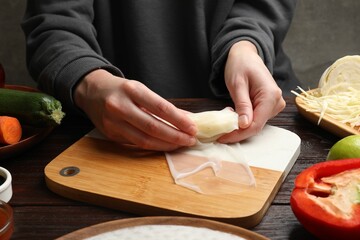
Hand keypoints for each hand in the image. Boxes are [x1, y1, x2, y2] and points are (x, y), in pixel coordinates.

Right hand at [74, 69, 196, 150]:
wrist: (91, 91)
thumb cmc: (121, 90)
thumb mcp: (140, 89)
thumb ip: (161, 105)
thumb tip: (186, 119)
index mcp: (131, 90)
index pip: (160, 107)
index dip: (179, 120)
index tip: (192, 127)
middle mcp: (120, 106)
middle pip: (153, 127)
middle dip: (175, 136)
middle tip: (190, 140)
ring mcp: (112, 122)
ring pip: (144, 140)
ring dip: (166, 145)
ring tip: (180, 144)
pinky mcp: (110, 134)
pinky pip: (135, 144)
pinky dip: (153, 146)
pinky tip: (164, 145)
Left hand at [218, 41, 285, 142]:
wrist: (245, 55)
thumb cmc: (240, 65)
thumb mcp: (237, 84)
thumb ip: (242, 104)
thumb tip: (244, 125)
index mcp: (270, 96)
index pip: (256, 124)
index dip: (238, 134)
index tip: (222, 138)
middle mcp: (277, 102)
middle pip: (256, 126)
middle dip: (237, 132)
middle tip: (219, 131)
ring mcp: (274, 105)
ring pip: (256, 124)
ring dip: (239, 126)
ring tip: (225, 118)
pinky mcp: (269, 106)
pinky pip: (256, 119)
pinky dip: (243, 120)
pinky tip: (232, 114)